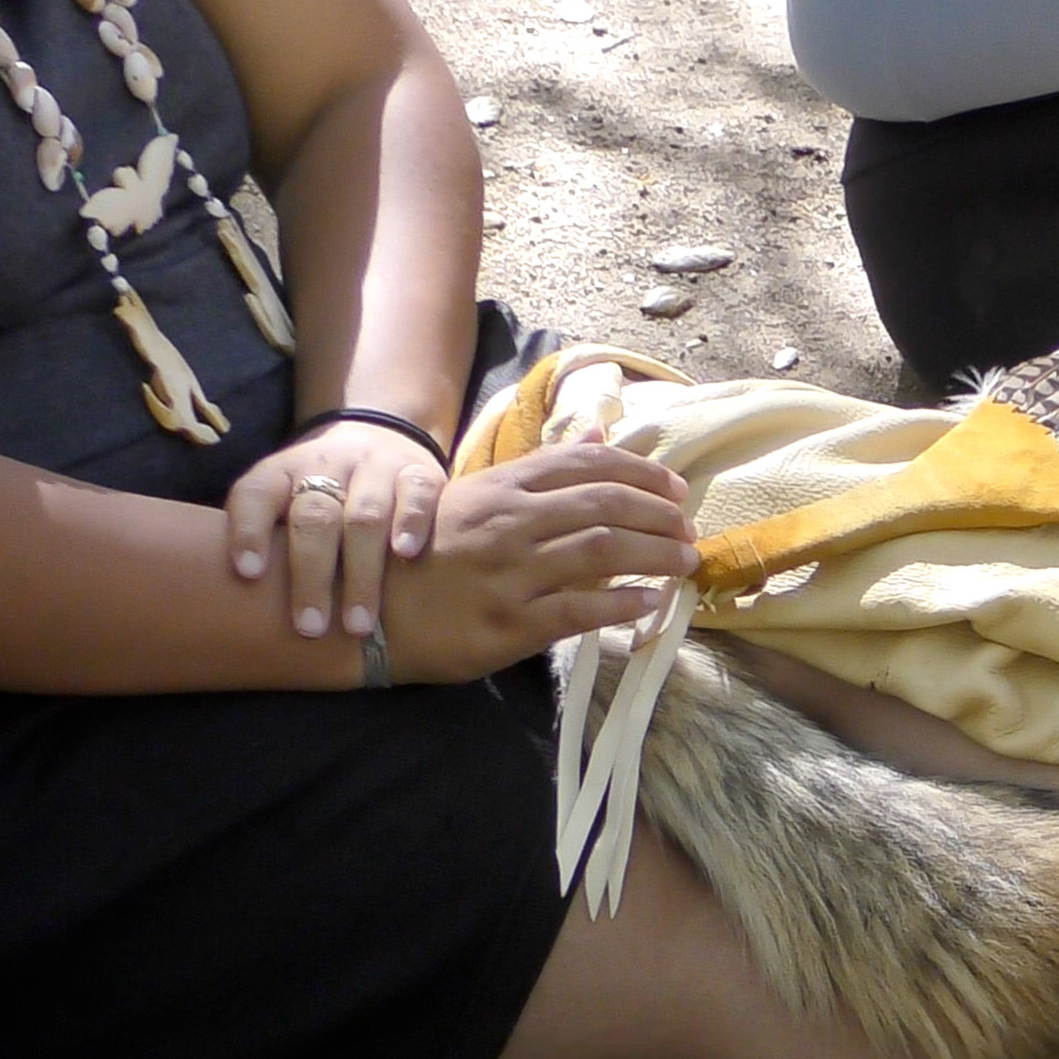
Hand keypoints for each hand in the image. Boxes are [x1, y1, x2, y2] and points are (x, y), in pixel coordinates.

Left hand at [225, 415, 448, 645]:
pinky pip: (416, 493)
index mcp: (283, 472)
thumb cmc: (322, 493)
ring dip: (361, 573)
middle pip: (314, 517)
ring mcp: (374, 467)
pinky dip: (411, 522)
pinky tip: (405, 555)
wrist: (377, 436)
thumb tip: (243, 606)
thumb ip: (268, 536)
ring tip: (358, 624)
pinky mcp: (418, 472)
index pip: (256, 494)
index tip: (248, 574)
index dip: (249, 530)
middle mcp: (326, 465)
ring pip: (364, 515)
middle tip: (310, 627)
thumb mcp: (286, 499)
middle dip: (311, 574)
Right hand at [372, 443, 699, 684]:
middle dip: (659, 516)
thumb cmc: (424, 553)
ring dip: (655, 555)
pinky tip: (650, 604)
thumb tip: (599, 434)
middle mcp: (510, 522)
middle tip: (688, 531)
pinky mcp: (511, 624)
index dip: (642, 474)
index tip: (675, 490)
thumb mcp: (476, 496)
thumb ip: (540, 469)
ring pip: (602, 551)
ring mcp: (511, 573)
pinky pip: (580, 610)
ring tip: (684, 563)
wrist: (369, 614)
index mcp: (503, 487)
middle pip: (605, 504)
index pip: (587, 464)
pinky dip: (623, 605)